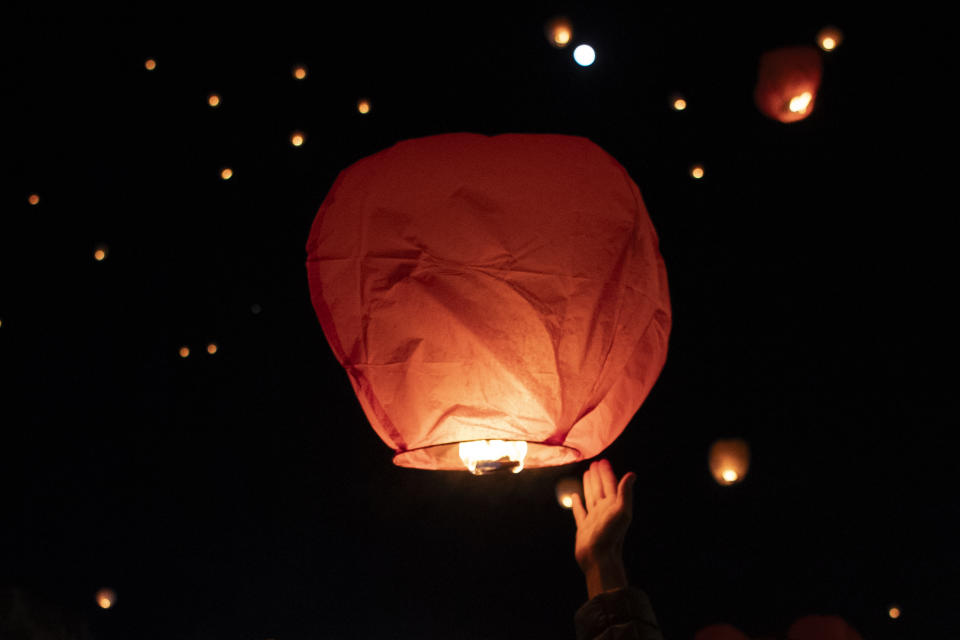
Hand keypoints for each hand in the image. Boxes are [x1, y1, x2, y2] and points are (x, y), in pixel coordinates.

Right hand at [571, 459, 635, 597]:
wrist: (599, 559)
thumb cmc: (611, 536)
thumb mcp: (621, 512)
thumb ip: (625, 493)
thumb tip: (632, 475)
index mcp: (613, 506)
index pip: (610, 484)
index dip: (607, 473)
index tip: (602, 461)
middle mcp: (604, 511)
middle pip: (600, 489)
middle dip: (598, 476)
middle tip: (595, 464)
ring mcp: (593, 519)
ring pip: (591, 497)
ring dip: (589, 485)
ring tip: (587, 474)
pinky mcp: (583, 527)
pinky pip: (579, 512)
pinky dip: (577, 503)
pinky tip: (575, 496)